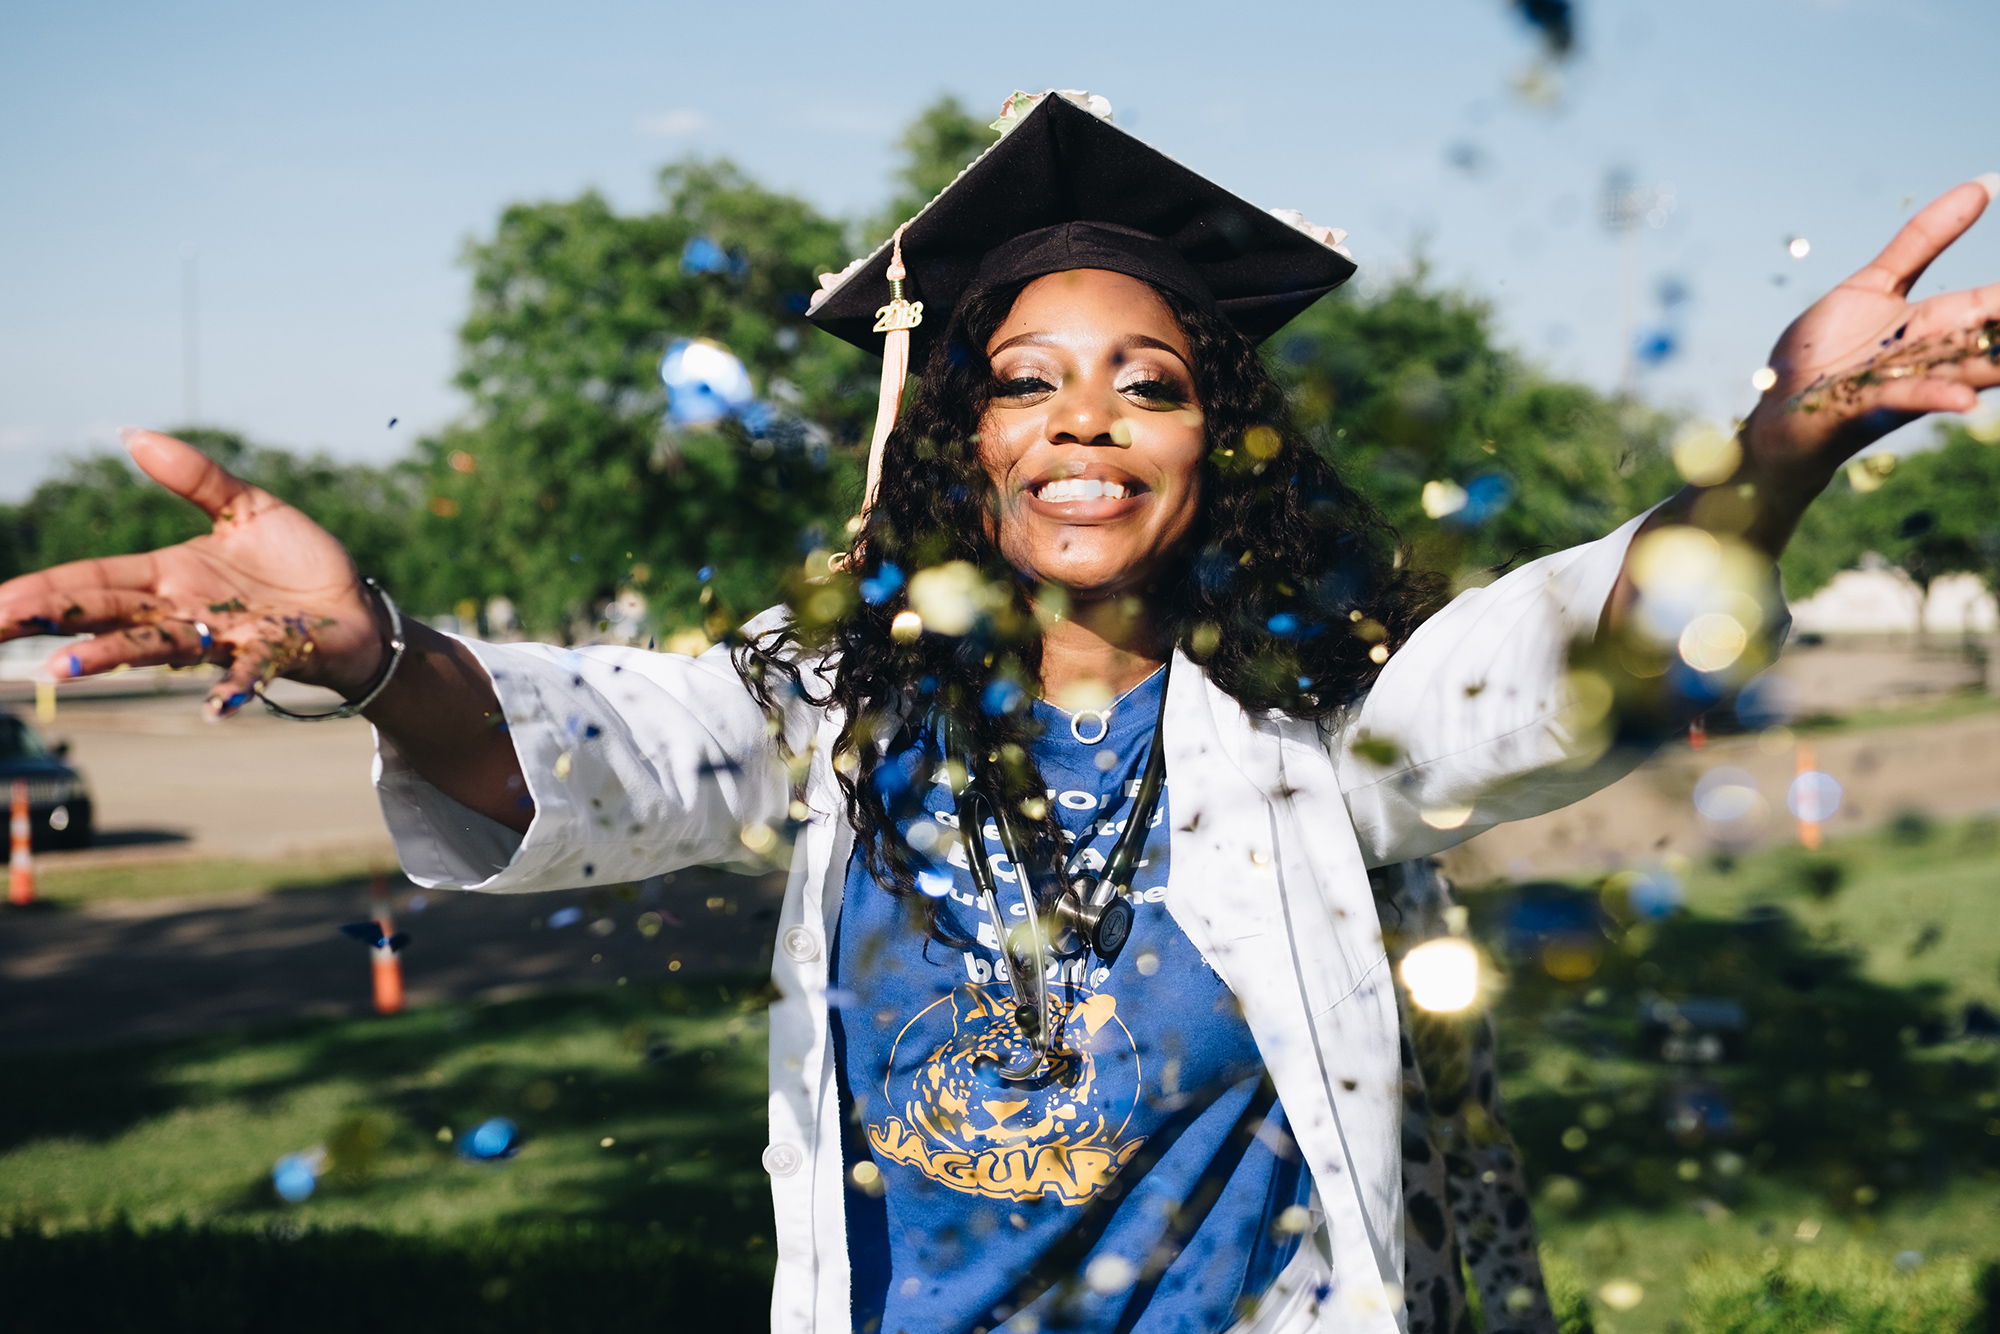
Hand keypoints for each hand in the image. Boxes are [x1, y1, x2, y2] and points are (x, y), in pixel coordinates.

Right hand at [0, 429, 385, 718]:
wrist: (357, 607)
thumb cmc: (298, 562)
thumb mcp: (248, 507)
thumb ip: (195, 477)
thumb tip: (132, 434)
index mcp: (169, 575)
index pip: (93, 581)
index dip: (45, 590)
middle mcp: (185, 611)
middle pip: (108, 616)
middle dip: (53, 623)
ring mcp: (224, 636)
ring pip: (159, 647)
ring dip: (113, 656)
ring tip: (65, 668)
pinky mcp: (271, 654)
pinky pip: (247, 674)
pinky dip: (230, 689)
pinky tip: (214, 709)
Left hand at [1744, 175, 1999, 501]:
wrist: (1780, 412)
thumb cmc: (1825, 350)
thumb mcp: (1873, 283)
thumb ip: (1922, 240)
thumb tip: (1981, 186)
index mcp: (1936, 325)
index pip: (1994, 303)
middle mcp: (1931, 357)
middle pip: (1990, 338)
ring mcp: (1902, 383)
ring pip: (1964, 374)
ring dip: (1997, 367)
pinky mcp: (1867, 406)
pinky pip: (1906, 402)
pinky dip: (1936, 399)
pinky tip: (1966, 400)